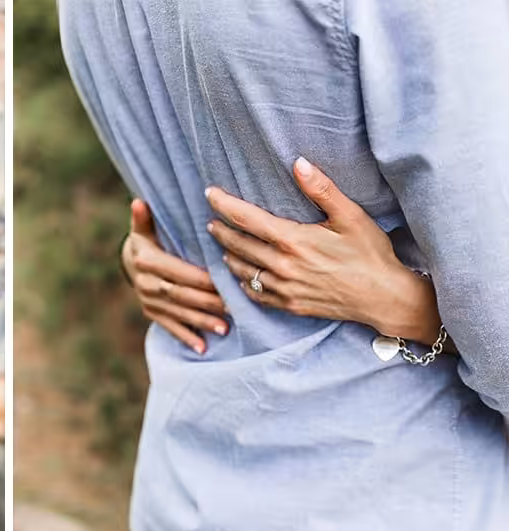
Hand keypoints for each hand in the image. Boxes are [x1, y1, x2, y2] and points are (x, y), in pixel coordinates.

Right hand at [124, 198, 228, 353]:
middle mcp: (145, 284)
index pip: (177, 271)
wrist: (129, 261)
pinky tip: (203, 349)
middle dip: (206, 303)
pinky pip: (170, 327)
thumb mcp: (145, 229)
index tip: (222, 282)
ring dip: (201, 321)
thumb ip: (145, 219)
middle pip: (180, 295)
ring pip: (178, 313)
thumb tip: (139, 201)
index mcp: (146, 261)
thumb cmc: (147, 240)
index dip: (199, 278)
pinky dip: (186, 338)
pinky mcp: (151, 313)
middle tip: (233, 309)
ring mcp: (148, 301)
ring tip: (225, 329)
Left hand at [205, 157, 442, 342]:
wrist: (383, 298)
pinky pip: (255, 295)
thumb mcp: (351, 216)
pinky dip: (243, 283)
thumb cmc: (370, 254)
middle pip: (238, 245)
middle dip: (221, 231)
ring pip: (242, 271)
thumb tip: (298, 163)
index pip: (247, 219)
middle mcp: (282, 266)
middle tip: (210, 220)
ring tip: (222, 245)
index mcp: (294, 240)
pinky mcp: (289, 306)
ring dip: (229, 255)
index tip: (209, 193)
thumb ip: (322, 189)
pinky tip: (241, 276)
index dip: (224, 204)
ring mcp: (284, 289)